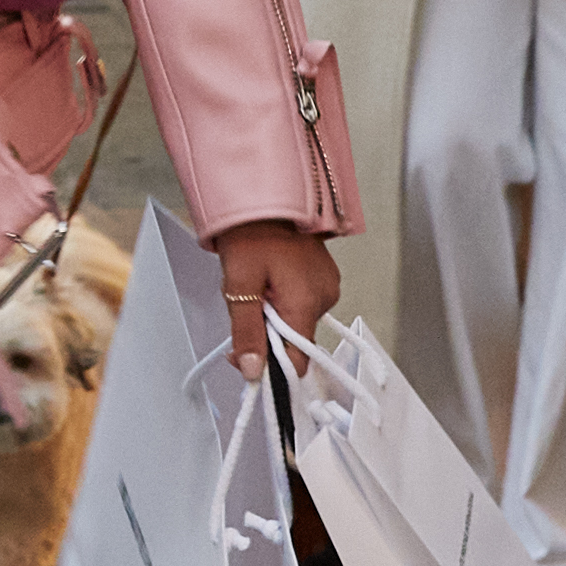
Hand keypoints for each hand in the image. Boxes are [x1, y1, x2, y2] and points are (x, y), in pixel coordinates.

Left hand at [207, 216, 341, 365]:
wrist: (264, 195)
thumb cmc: (252, 232)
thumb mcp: (239, 283)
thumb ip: (247, 331)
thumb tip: (253, 370)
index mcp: (307, 303)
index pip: (298, 360)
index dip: (271, 365)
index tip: (246, 357)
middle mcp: (324, 298)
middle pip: (293, 340)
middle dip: (264, 331)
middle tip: (242, 301)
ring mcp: (326, 287)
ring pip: (294, 320)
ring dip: (270, 313)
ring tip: (255, 282)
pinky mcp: (322, 278)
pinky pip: (299, 302)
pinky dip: (280, 298)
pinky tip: (267, 277)